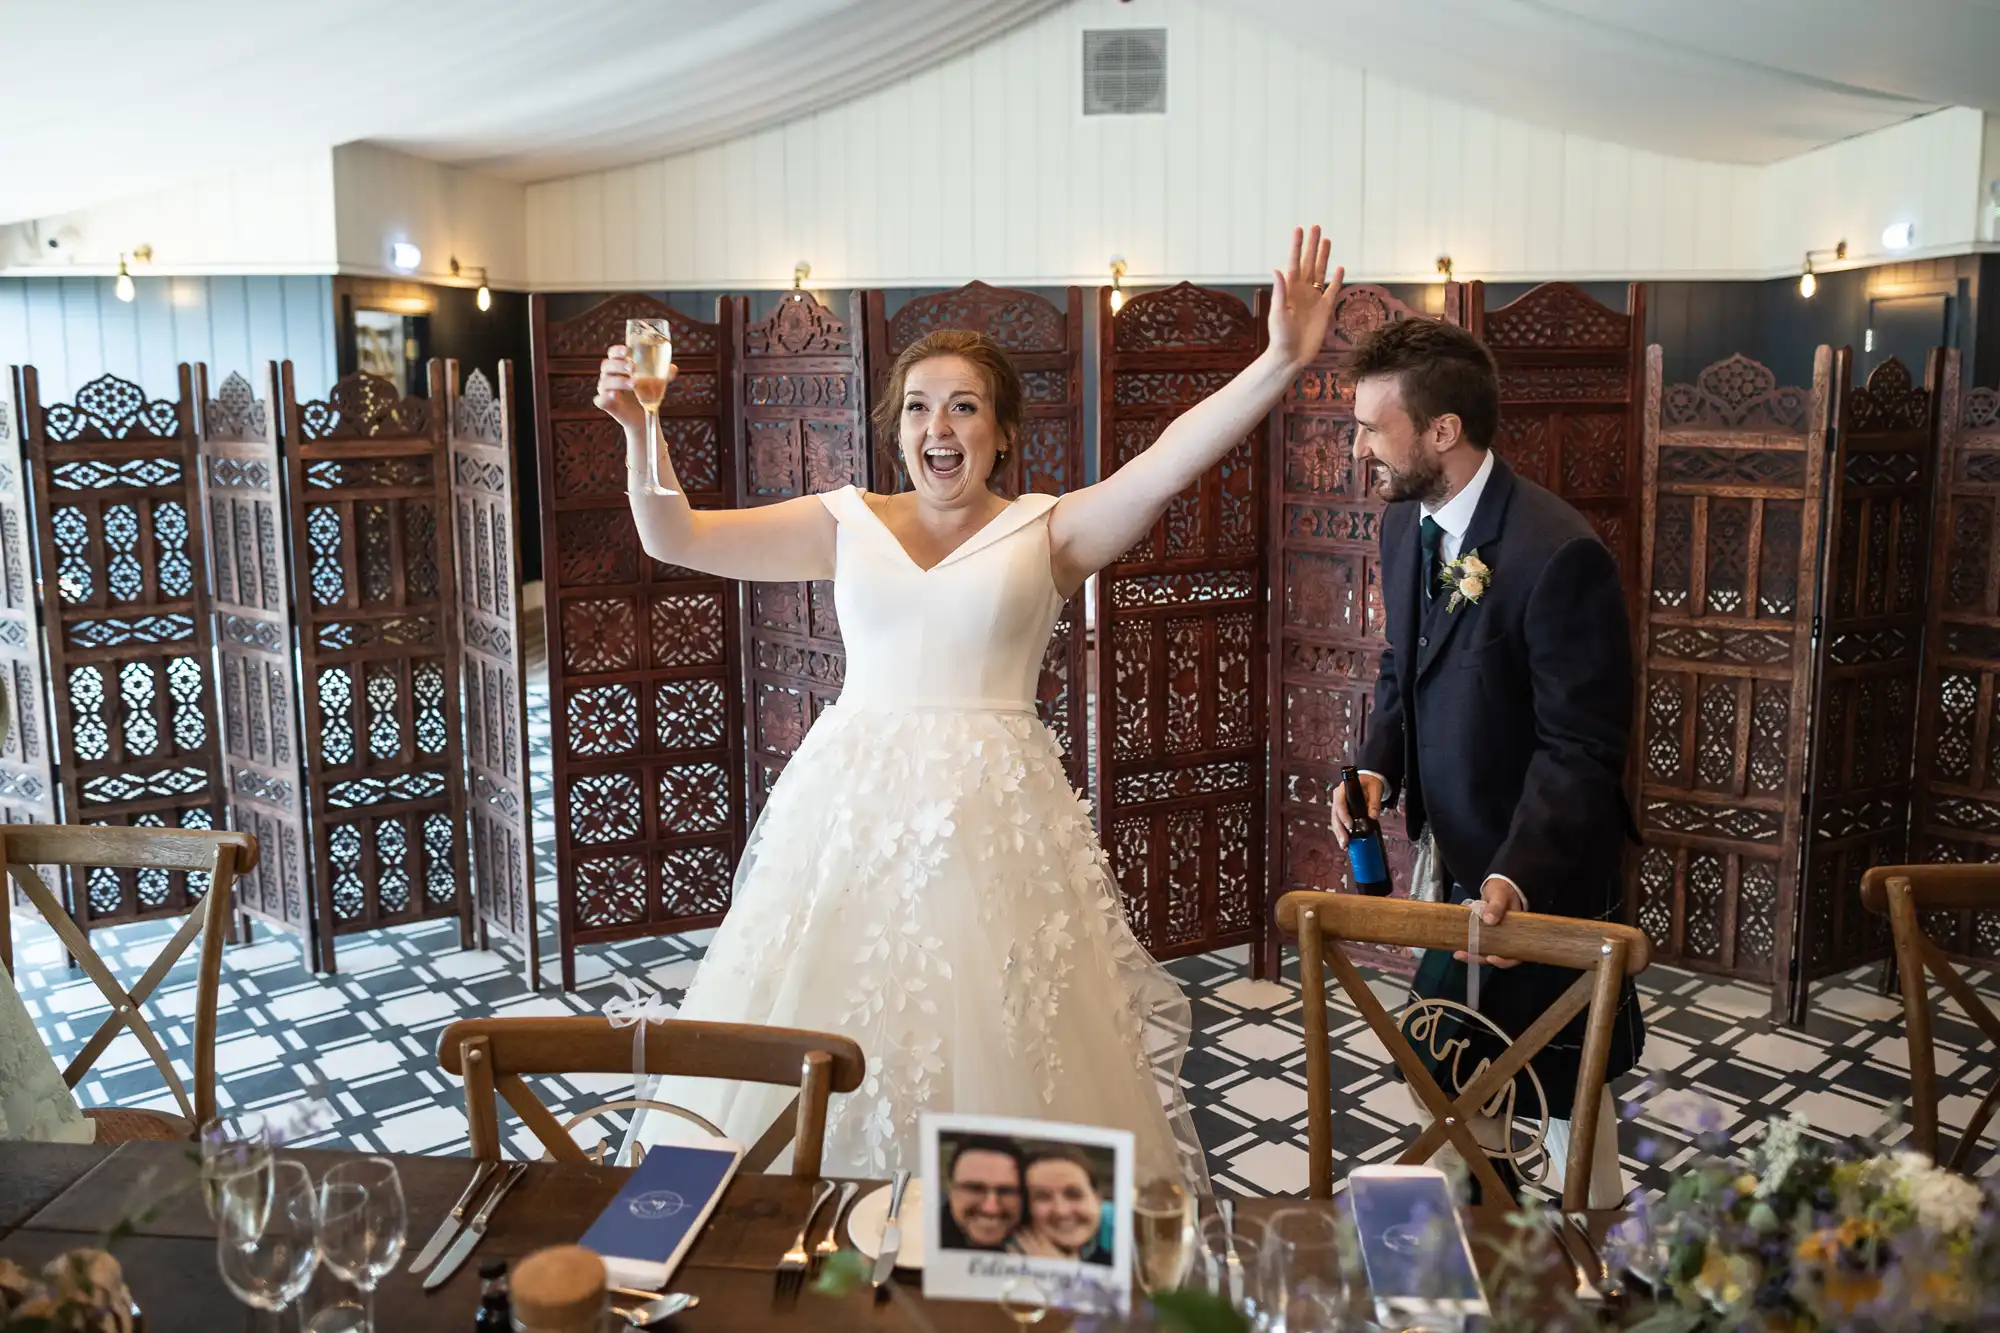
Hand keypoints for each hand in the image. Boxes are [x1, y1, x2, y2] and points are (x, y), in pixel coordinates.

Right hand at [592, 344, 675, 433]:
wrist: (644, 414)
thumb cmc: (647, 392)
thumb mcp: (657, 381)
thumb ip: (663, 374)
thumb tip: (672, 368)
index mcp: (619, 366)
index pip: (613, 353)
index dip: (618, 350)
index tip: (628, 350)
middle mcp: (609, 376)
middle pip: (607, 365)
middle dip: (619, 365)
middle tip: (633, 367)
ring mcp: (605, 390)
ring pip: (605, 382)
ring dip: (619, 381)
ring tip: (634, 384)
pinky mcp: (605, 404)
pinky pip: (600, 399)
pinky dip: (605, 397)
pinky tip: (615, 396)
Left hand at [1266, 226, 1342, 369]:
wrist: (1291, 356)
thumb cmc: (1280, 336)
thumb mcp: (1277, 312)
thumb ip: (1280, 291)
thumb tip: (1277, 269)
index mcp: (1289, 289)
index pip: (1293, 262)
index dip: (1296, 246)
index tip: (1299, 229)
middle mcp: (1302, 290)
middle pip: (1308, 262)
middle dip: (1312, 245)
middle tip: (1316, 227)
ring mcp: (1314, 298)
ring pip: (1321, 272)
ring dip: (1324, 256)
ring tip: (1327, 240)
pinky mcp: (1325, 309)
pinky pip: (1332, 290)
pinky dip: (1337, 279)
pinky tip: (1340, 268)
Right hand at [1330, 771, 1384, 848]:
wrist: (1368, 781)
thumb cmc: (1370, 783)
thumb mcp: (1375, 790)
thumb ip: (1375, 802)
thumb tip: (1373, 816)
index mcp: (1343, 790)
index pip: (1340, 804)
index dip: (1344, 816)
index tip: (1350, 826)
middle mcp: (1337, 798)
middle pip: (1335, 816)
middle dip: (1340, 830)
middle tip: (1345, 842)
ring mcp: (1338, 806)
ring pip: (1335, 822)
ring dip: (1339, 834)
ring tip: (1344, 846)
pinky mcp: (1341, 813)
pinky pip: (1339, 823)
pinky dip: (1342, 833)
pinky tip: (1346, 843)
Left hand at [1452, 876, 1522, 967]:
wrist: (1497, 886)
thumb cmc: (1503, 890)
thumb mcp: (1501, 895)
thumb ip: (1496, 906)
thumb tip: (1490, 920)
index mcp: (1518, 933)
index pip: (1516, 954)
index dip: (1505, 960)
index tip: (1492, 958)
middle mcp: (1508, 939)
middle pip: (1498, 956)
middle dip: (1482, 959)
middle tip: (1466, 955)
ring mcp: (1496, 938)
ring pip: (1487, 953)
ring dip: (1473, 955)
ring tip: (1458, 954)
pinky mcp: (1485, 935)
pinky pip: (1479, 945)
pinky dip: (1470, 948)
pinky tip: (1458, 948)